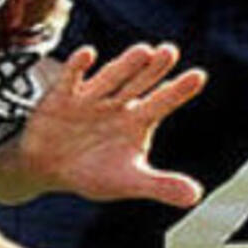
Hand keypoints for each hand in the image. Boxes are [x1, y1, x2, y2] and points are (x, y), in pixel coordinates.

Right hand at [0, 44, 207, 207]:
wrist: (48, 169)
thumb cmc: (93, 172)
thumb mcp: (128, 181)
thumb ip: (161, 186)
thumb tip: (196, 196)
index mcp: (137, 120)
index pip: (162, 102)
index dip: (179, 91)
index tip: (198, 76)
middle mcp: (117, 103)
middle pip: (139, 83)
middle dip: (153, 69)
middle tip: (169, 52)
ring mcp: (90, 98)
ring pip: (110, 79)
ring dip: (125, 66)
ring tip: (143, 51)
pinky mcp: (62, 97)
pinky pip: (70, 80)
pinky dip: (77, 67)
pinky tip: (88, 54)